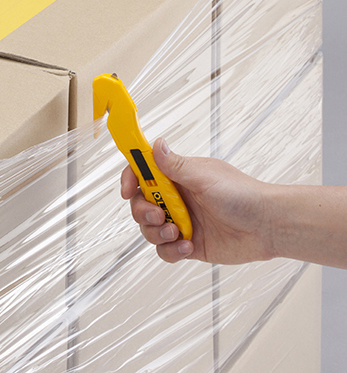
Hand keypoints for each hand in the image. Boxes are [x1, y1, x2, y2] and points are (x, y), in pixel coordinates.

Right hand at [121, 138, 274, 263]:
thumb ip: (175, 165)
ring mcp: (182, 221)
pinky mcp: (188, 243)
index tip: (127, 190)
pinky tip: (188, 245)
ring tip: (177, 233)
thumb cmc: (243, 195)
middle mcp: (177, 198)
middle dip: (143, 211)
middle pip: (141, 204)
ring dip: (157, 233)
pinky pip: (165, 250)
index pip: (144, 173)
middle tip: (158, 214)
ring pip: (149, 229)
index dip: (130, 179)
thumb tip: (156, 144)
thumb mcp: (204, 177)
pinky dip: (172, 250)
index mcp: (178, 177)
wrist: (268, 226)